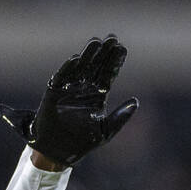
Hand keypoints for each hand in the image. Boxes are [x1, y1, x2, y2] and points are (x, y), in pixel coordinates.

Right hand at [0, 35, 137, 166]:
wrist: (60, 151)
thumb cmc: (84, 142)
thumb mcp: (106, 131)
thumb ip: (121, 117)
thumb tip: (136, 102)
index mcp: (98, 96)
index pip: (108, 74)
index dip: (115, 61)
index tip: (123, 48)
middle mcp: (84, 89)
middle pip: (96, 66)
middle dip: (104, 53)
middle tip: (112, 38)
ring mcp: (69, 89)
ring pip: (80, 67)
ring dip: (88, 55)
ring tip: (96, 42)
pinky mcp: (54, 93)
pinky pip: (62, 77)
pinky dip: (69, 68)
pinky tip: (77, 59)